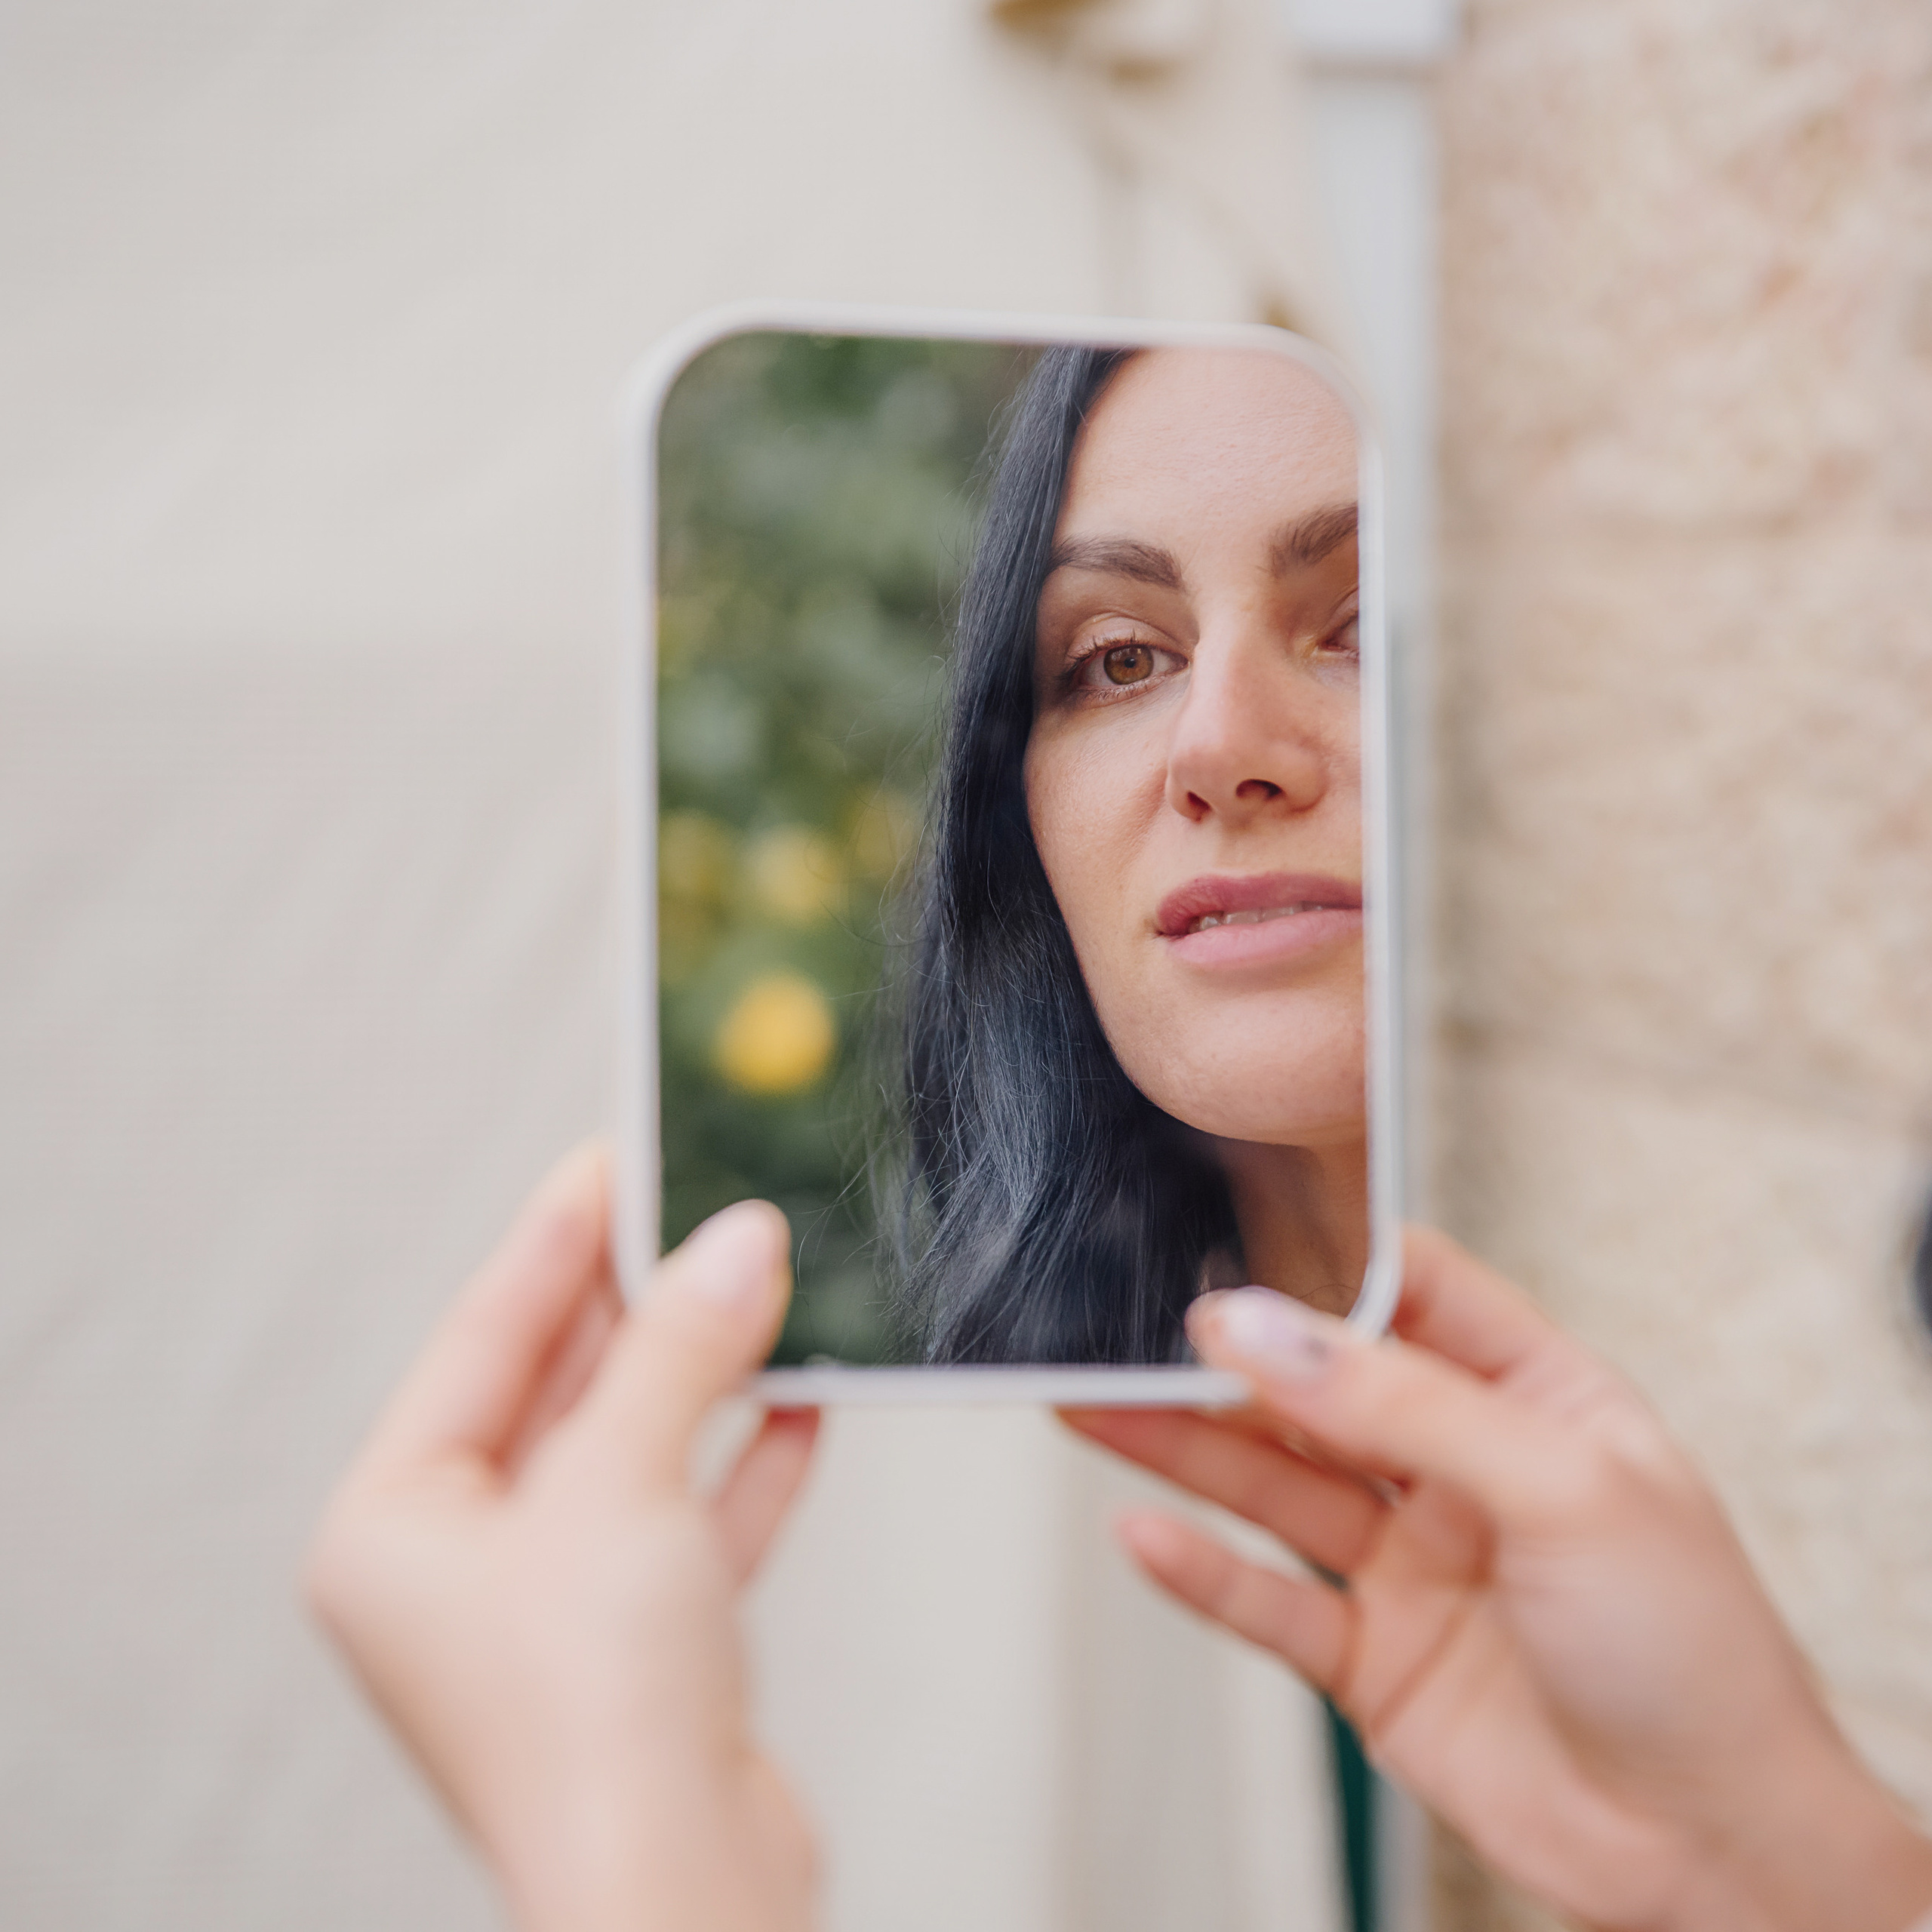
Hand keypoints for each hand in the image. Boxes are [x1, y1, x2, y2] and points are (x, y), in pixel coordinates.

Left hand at [305, 1145, 819, 1931]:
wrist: (682, 1900)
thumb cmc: (596, 1717)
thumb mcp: (622, 1483)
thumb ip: (680, 1348)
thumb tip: (742, 1239)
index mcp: (394, 1526)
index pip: (482, 1335)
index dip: (558, 1236)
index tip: (621, 1152)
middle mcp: (459, 1566)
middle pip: (561, 1387)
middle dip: (646, 1300)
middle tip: (713, 1206)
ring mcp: (552, 1609)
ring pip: (635, 1449)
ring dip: (708, 1373)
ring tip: (772, 1282)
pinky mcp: (640, 1648)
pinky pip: (691, 1518)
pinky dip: (745, 1458)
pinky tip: (805, 1396)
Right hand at [1069, 1228, 1931, 1931]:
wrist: (1715, 1855)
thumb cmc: (1691, 1654)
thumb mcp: (1561, 1487)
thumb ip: (1406, 1402)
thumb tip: (1266, 1326)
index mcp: (1531, 1395)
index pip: (1410, 1292)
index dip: (1320, 1264)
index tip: (1225, 1244)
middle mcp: (1460, 1469)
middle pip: (1318, 1389)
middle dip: (1225, 1360)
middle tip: (1123, 1331)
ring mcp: (1410, 1563)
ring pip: (1273, 1484)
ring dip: (1182, 1449)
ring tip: (1088, 1406)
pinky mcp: (1372, 1659)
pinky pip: (1268, 1600)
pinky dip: (1200, 1571)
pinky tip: (1138, 1530)